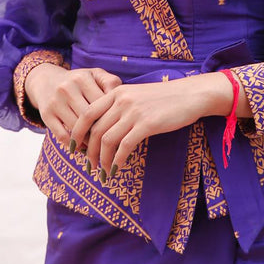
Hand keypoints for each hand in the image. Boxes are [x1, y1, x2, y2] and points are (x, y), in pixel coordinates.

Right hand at [25, 63, 121, 149]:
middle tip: (113, 145)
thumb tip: (123, 101)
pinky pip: (62, 135)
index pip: (102, 102)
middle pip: (89, 117)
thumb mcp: (94, 75)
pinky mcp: (46, 114)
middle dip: (102, 132)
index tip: (121, 129)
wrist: (46, 80)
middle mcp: (68, 88)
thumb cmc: (79, 81)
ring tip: (100, 149)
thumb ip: (111, 82)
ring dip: (89, 142)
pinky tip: (82, 148)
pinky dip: (73, 144)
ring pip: (76, 128)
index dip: (112, 117)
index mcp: (83, 78)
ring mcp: (55, 102)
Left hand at [71, 73, 235, 176]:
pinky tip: (116, 170)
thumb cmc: (164, 97)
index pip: (88, 113)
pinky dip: (117, 161)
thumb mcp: (137, 95)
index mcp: (116, 92)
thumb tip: (105, 129)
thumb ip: (120, 106)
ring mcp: (134, 112)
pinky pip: (125, 146)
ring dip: (102, 160)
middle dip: (89, 151)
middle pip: (95, 130)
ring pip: (107, 140)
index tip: (73, 147)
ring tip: (103, 172)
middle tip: (89, 166)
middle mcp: (121, 100)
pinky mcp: (147, 124)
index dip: (77, 132)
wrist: (190, 94)